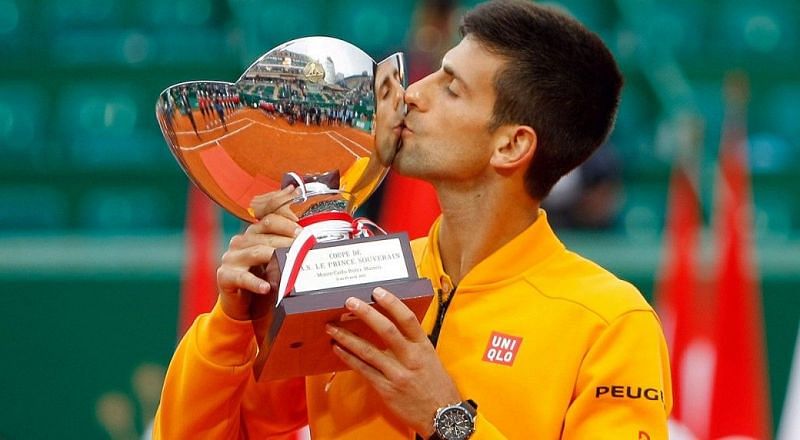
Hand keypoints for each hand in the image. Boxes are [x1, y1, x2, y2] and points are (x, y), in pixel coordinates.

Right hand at [217, 187, 300, 320]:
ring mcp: (231, 258)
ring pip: (256, 252)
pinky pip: (242, 277)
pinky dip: (256, 282)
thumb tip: (310, 243)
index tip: (303, 232)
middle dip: (287, 241)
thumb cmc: (261, 279)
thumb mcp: (274, 261)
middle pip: (265, 234)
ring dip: (276, 256)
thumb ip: (286, 249)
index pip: (269, 219)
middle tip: (304, 248)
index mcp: (253, 234)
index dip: (287, 223)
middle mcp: (241, 242)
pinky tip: (266, 287)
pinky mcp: (225, 276)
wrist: (240, 304)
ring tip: (291, 263)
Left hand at [326, 287, 461, 436]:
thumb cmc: (436, 386)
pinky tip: (338, 349)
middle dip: (366, 314)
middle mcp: (411, 358)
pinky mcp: (386, 389)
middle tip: (350, 302)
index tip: (377, 291)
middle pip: (386, 330)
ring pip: (368, 351)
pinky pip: (363, 370)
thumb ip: (413, 343)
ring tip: (332, 327)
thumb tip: (393, 324)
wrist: (441, 416)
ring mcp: (397, 374)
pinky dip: (348, 358)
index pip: (407, 319)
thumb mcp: (431, 358)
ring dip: (347, 337)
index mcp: (423, 347)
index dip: (392, 303)